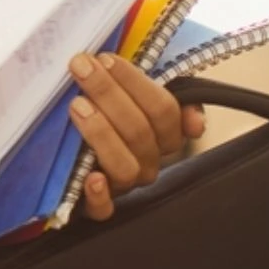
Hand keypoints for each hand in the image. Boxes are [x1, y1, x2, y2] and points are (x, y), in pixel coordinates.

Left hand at [65, 53, 206, 219]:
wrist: (73, 158)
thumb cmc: (107, 113)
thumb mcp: (134, 95)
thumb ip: (163, 90)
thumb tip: (195, 121)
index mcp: (165, 134)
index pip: (163, 109)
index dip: (134, 82)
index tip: (105, 58)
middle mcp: (149, 161)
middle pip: (139, 131)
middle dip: (108, 94)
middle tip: (81, 68)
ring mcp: (126, 185)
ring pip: (125, 166)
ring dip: (101, 133)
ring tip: (76, 105)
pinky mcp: (99, 207)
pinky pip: (105, 210)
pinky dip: (99, 195)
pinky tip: (90, 177)